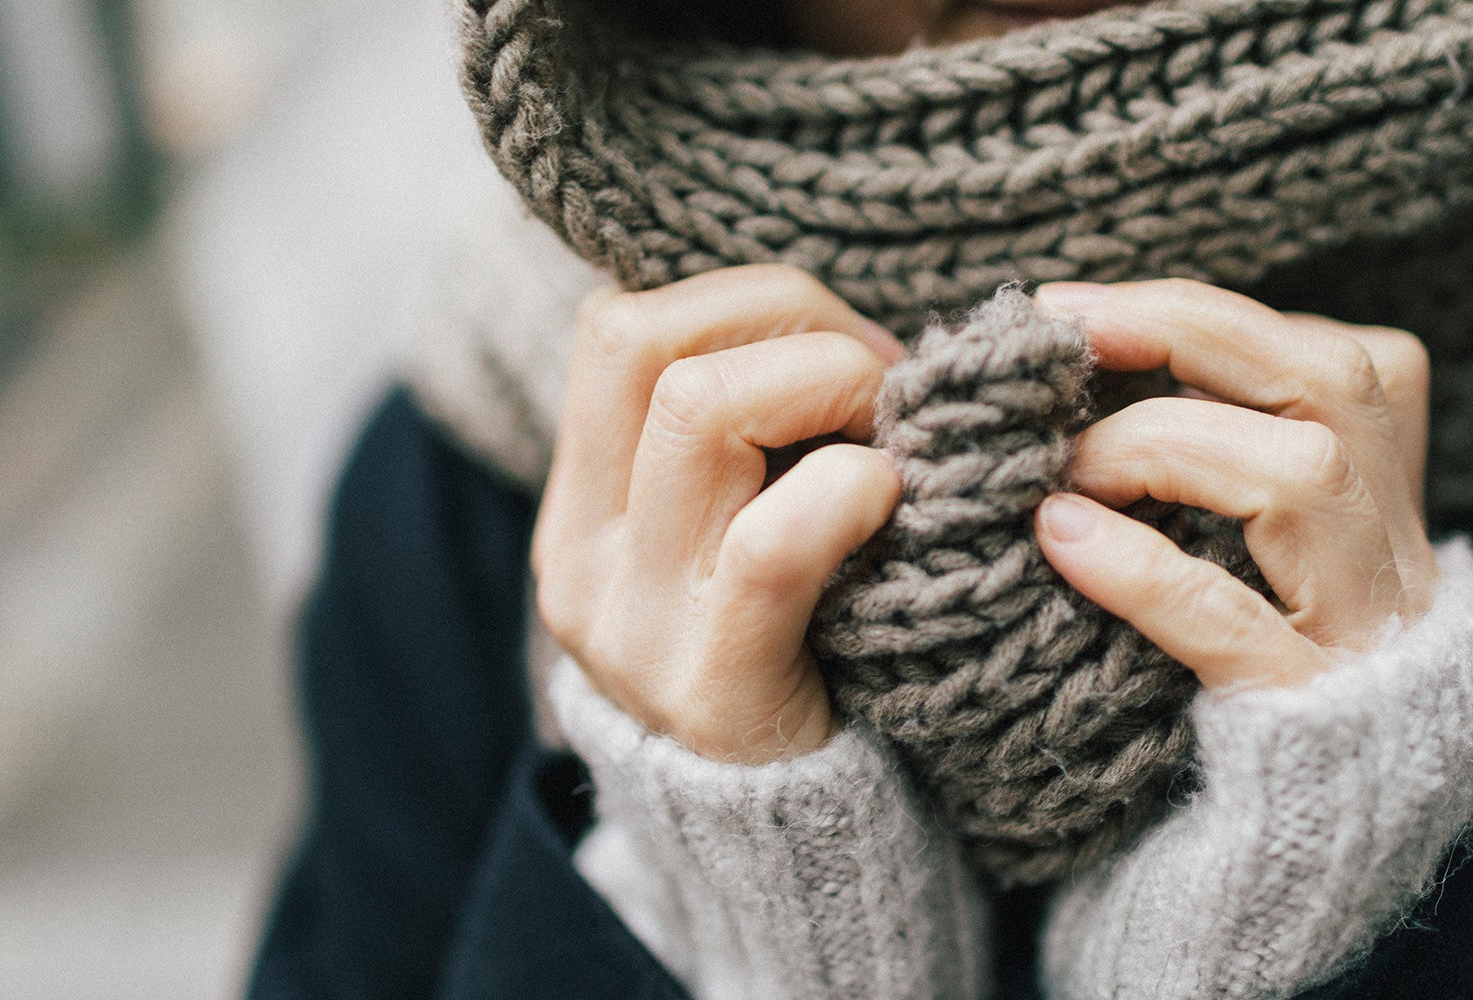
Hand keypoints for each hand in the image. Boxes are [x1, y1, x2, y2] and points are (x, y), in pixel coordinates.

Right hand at [532, 265, 906, 762]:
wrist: (783, 848)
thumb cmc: (792, 655)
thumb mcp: (730, 539)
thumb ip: (749, 443)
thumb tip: (840, 322)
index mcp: (581, 506)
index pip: (616, 326)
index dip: (744, 303)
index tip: (842, 346)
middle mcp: (583, 555)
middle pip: (644, 342)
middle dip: (791, 320)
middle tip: (881, 379)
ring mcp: (635, 622)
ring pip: (697, 410)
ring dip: (828, 384)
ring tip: (889, 440)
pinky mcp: (712, 684)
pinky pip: (772, 541)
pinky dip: (849, 489)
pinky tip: (891, 503)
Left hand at [1031, 279, 1438, 689]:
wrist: (1307, 865)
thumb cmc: (1245, 686)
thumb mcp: (1256, 565)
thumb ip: (1216, 467)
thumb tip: (1090, 365)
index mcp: (1387, 505)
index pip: (1338, 357)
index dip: (1207, 315)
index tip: (1080, 306)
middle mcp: (1397, 557)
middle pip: (1332, 384)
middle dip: (1190, 332)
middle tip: (1065, 329)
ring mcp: (1365, 637)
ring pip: (1304, 479)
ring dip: (1161, 446)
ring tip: (1059, 472)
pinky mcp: (1308, 721)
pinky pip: (1231, 624)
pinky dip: (1142, 570)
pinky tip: (1060, 542)